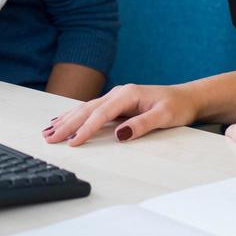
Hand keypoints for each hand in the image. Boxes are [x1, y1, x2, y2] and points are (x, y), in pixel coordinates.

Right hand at [44, 83, 197, 146]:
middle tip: (50, 139)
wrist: (187, 97)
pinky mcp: (116, 103)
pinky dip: (75, 116)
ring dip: (67, 119)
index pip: (100, 113)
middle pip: (87, 109)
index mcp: (128, 94)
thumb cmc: (177, 106)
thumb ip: (141, 125)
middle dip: (67, 125)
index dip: (85, 129)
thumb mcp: (164, 116)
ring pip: (85, 108)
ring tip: (49, 131)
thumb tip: (119, 134)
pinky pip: (91, 109)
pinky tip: (64, 121)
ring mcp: (116, 97)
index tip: (72, 142)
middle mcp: (118, 93)